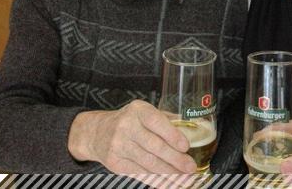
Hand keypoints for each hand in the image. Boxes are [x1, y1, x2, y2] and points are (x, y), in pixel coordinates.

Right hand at [68, 100, 196, 173]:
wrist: (97, 132)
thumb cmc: (129, 121)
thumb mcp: (144, 112)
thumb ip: (167, 120)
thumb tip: (194, 130)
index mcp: (138, 110)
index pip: (156, 122)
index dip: (172, 135)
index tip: (186, 146)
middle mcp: (126, 126)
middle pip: (154, 146)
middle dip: (175, 159)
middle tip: (190, 166)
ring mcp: (119, 145)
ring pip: (148, 163)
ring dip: (169, 172)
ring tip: (183, 177)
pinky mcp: (115, 163)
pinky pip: (139, 173)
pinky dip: (156, 180)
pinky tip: (168, 183)